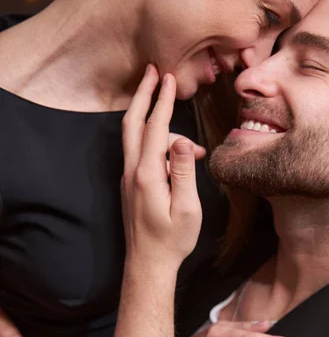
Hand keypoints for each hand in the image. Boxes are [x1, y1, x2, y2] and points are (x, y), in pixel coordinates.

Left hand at [121, 65, 201, 269]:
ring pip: (134, 137)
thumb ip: (184, 172)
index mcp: (148, 175)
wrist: (147, 264)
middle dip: (142, 95)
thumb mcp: (188, 209)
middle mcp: (132, 172)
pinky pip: (138, 151)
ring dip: (154, 121)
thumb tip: (184, 141)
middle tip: (152, 72)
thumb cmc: (172, 241)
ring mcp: (128, 178)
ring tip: (193, 143)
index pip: (155, 128)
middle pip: (132, 123)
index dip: (162, 100)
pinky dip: (153, 140)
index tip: (168, 78)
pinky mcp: (130, 184)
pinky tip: (177, 152)